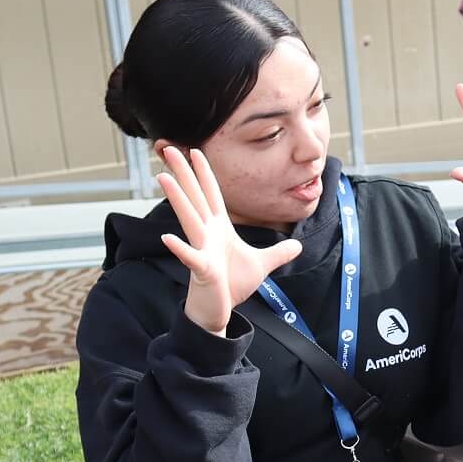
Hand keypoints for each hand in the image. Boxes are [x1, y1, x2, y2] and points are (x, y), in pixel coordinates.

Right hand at [156, 145, 302, 335]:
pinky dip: (180, 248)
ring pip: (189, 220)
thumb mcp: (261, 265)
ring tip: (164, 178)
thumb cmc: (232, 286)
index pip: (212, 195)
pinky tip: (168, 237)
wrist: (218, 312)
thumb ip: (279, 253)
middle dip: (184, 174)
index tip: (196, 150)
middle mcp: (207, 234)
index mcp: (219, 229)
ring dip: (178, 199)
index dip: (205, 173)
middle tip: (170, 150)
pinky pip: (191, 257)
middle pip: (195, 198)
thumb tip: (298, 245)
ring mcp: (202, 250)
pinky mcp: (202, 270)